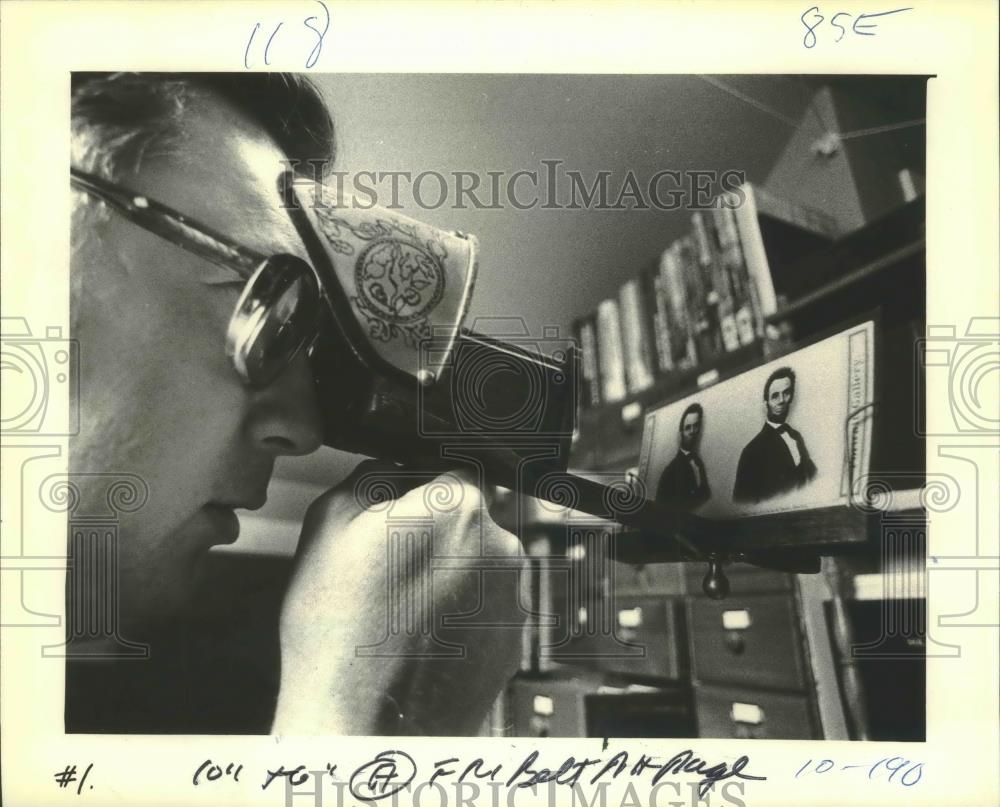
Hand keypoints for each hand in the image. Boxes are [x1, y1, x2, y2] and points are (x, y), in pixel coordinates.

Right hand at [273, 460, 527, 734]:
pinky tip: (420, 640)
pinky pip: (487, 611)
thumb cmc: (338, 629)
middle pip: (468, 520)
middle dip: (435, 536)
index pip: (450, 471)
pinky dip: (461, 618)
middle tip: (390, 572)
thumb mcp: (328, 524)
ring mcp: (513, 598)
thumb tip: (394, 467)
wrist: (363, 726)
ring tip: (400, 615)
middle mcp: (499, 546)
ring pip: (478, 566)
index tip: (397, 516)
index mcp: (458, 507)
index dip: (417, 491)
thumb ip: (370, 476)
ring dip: (449, 578)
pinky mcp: (513, 642)